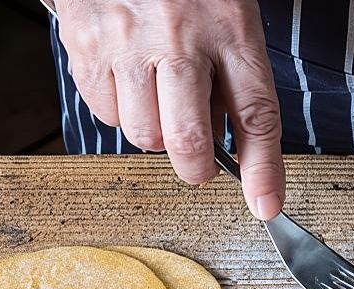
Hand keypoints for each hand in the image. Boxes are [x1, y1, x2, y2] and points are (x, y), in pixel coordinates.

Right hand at [54, 0, 284, 219]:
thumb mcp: (228, 17)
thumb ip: (233, 79)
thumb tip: (227, 147)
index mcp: (229, 29)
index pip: (256, 115)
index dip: (263, 170)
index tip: (266, 205)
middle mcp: (179, 39)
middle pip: (188, 140)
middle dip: (196, 168)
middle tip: (199, 162)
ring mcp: (128, 44)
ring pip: (143, 135)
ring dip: (155, 132)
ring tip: (159, 94)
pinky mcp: (87, 47)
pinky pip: (106, 113)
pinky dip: (121, 110)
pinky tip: (130, 78)